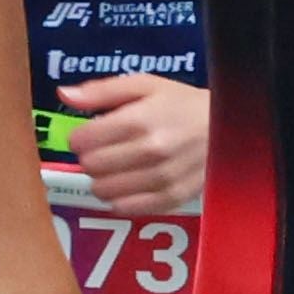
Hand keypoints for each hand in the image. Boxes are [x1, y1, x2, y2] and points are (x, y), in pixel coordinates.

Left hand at [51, 74, 207, 219]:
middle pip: (90, 166)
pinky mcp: (172, 199)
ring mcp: (162, 179)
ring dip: (103, 179)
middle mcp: (150, 152)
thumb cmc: (181, 104)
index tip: (90, 133)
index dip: (80, 136)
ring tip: (118, 165)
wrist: (230, 127)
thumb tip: (64, 95)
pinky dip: (119, 198)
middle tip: (105, 149)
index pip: (81, 141)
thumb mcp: (144, 85)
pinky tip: (128, 184)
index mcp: (139, 120)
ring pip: (103, 190)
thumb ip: (101, 91)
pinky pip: (125, 208)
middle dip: (91, 156)